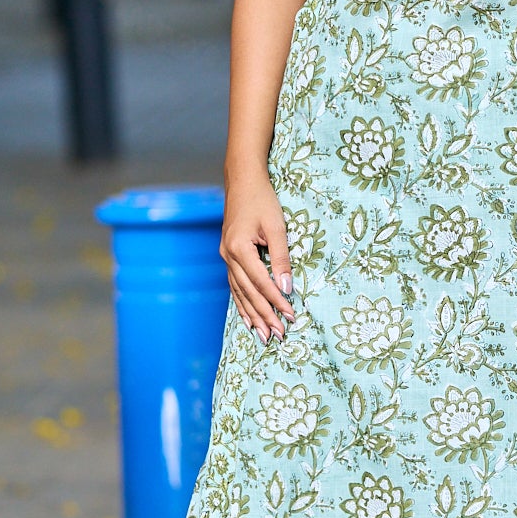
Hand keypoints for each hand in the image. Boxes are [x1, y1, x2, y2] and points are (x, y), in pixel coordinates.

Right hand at [221, 172, 294, 341]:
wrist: (243, 181)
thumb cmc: (263, 200)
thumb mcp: (277, 227)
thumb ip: (281, 258)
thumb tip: (287, 288)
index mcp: (239, 248)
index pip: (261, 283)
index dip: (276, 302)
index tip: (291, 317)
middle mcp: (228, 256)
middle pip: (248, 293)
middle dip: (265, 316)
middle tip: (279, 336)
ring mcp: (226, 257)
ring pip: (239, 293)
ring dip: (253, 315)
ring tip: (264, 336)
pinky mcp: (228, 256)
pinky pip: (235, 286)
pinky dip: (243, 303)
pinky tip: (249, 318)